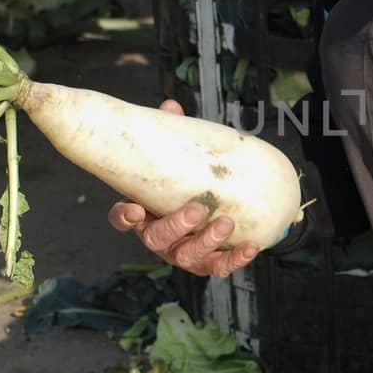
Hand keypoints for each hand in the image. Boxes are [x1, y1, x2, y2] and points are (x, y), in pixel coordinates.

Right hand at [107, 99, 261, 277]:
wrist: (211, 205)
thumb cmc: (182, 179)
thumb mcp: (174, 158)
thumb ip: (172, 135)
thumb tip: (171, 107)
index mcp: (142, 213)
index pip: (122, 219)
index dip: (124, 217)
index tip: (134, 208)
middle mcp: (157, 237)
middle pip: (157, 238)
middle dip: (177, 225)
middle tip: (198, 209)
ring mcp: (181, 252)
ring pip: (187, 255)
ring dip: (207, 241)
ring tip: (226, 223)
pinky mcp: (206, 262)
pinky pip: (218, 265)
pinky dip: (234, 258)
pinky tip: (251, 247)